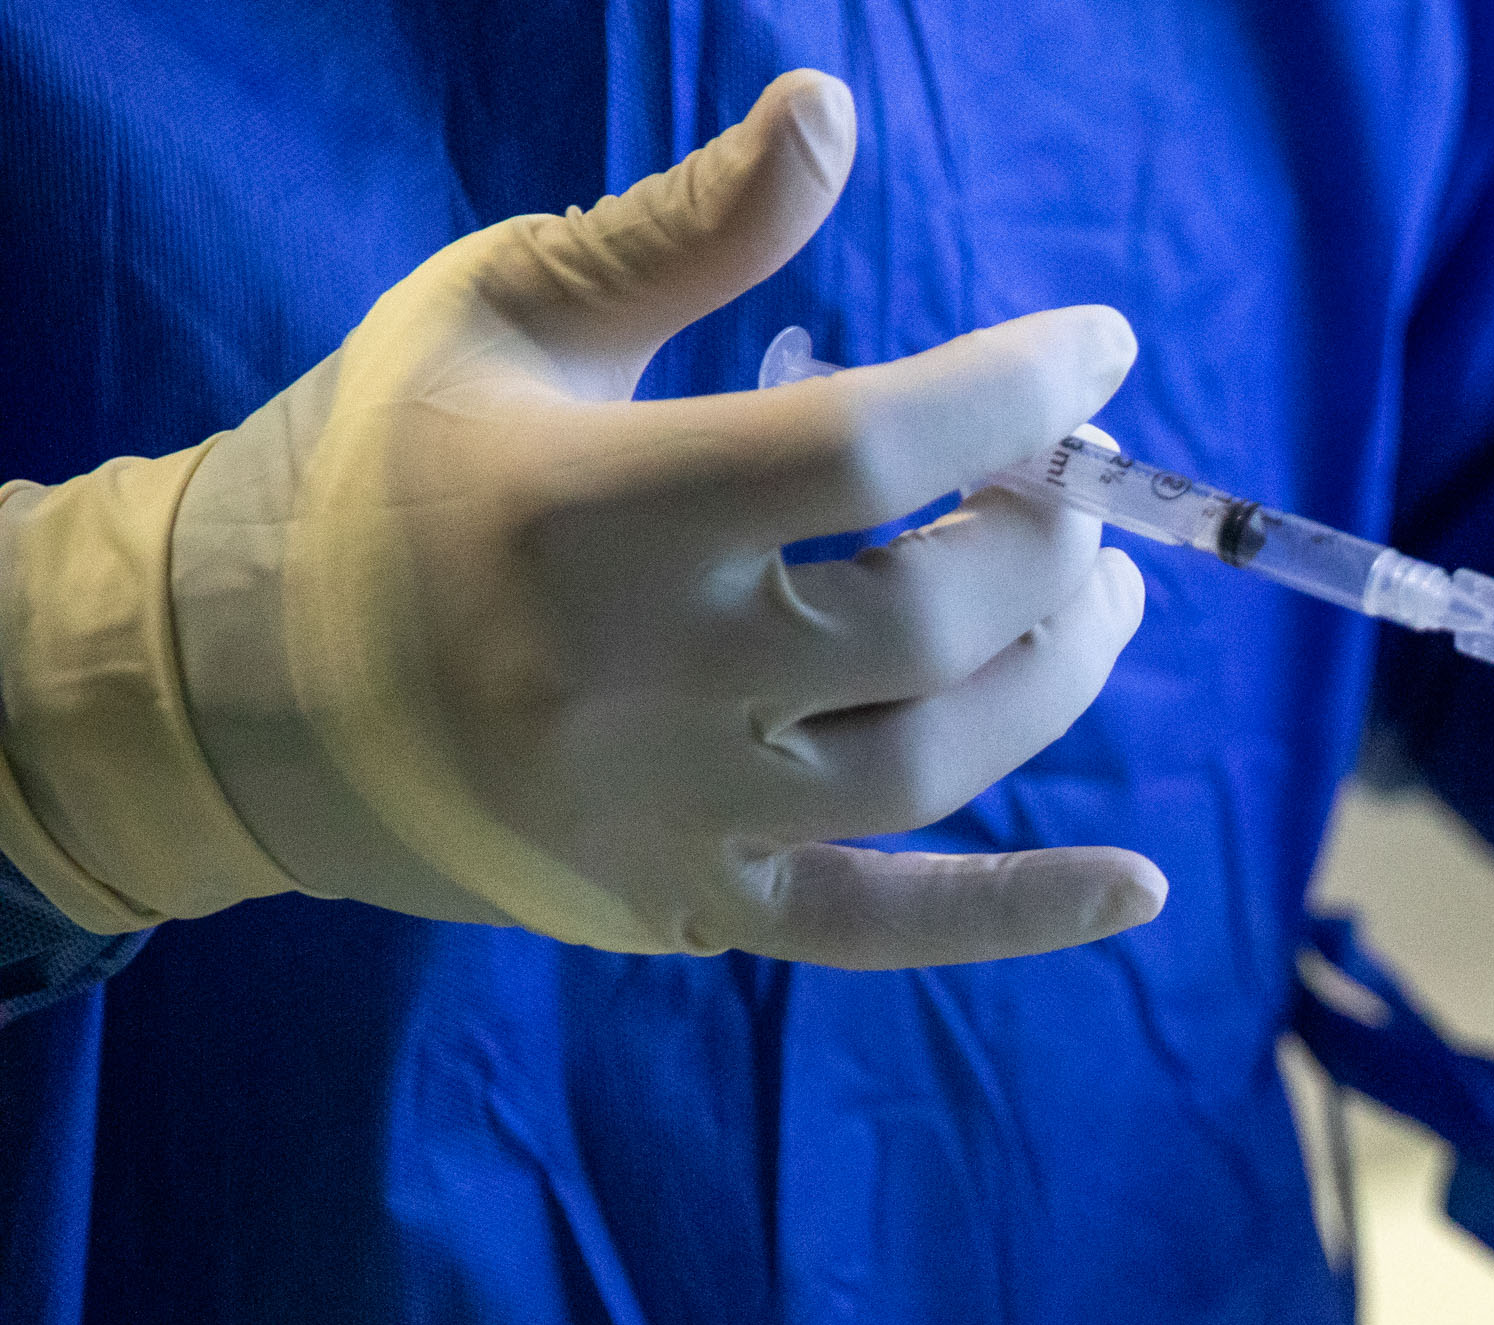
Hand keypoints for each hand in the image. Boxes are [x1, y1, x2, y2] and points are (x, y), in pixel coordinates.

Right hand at [0, 70, 1161, 967]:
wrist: (238, 692)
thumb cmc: (382, 471)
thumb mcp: (501, 313)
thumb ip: (678, 227)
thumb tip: (835, 110)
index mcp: (596, 514)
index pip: (871, 453)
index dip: (1019, 394)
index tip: (1097, 352)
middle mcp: (642, 682)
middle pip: (930, 621)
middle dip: (1050, 539)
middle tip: (1074, 486)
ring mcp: (671, 816)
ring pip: (934, 763)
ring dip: (1058, 673)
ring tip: (1097, 595)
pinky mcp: (684, 906)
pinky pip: (879, 928)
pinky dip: (1018, 916)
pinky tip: (1138, 888)